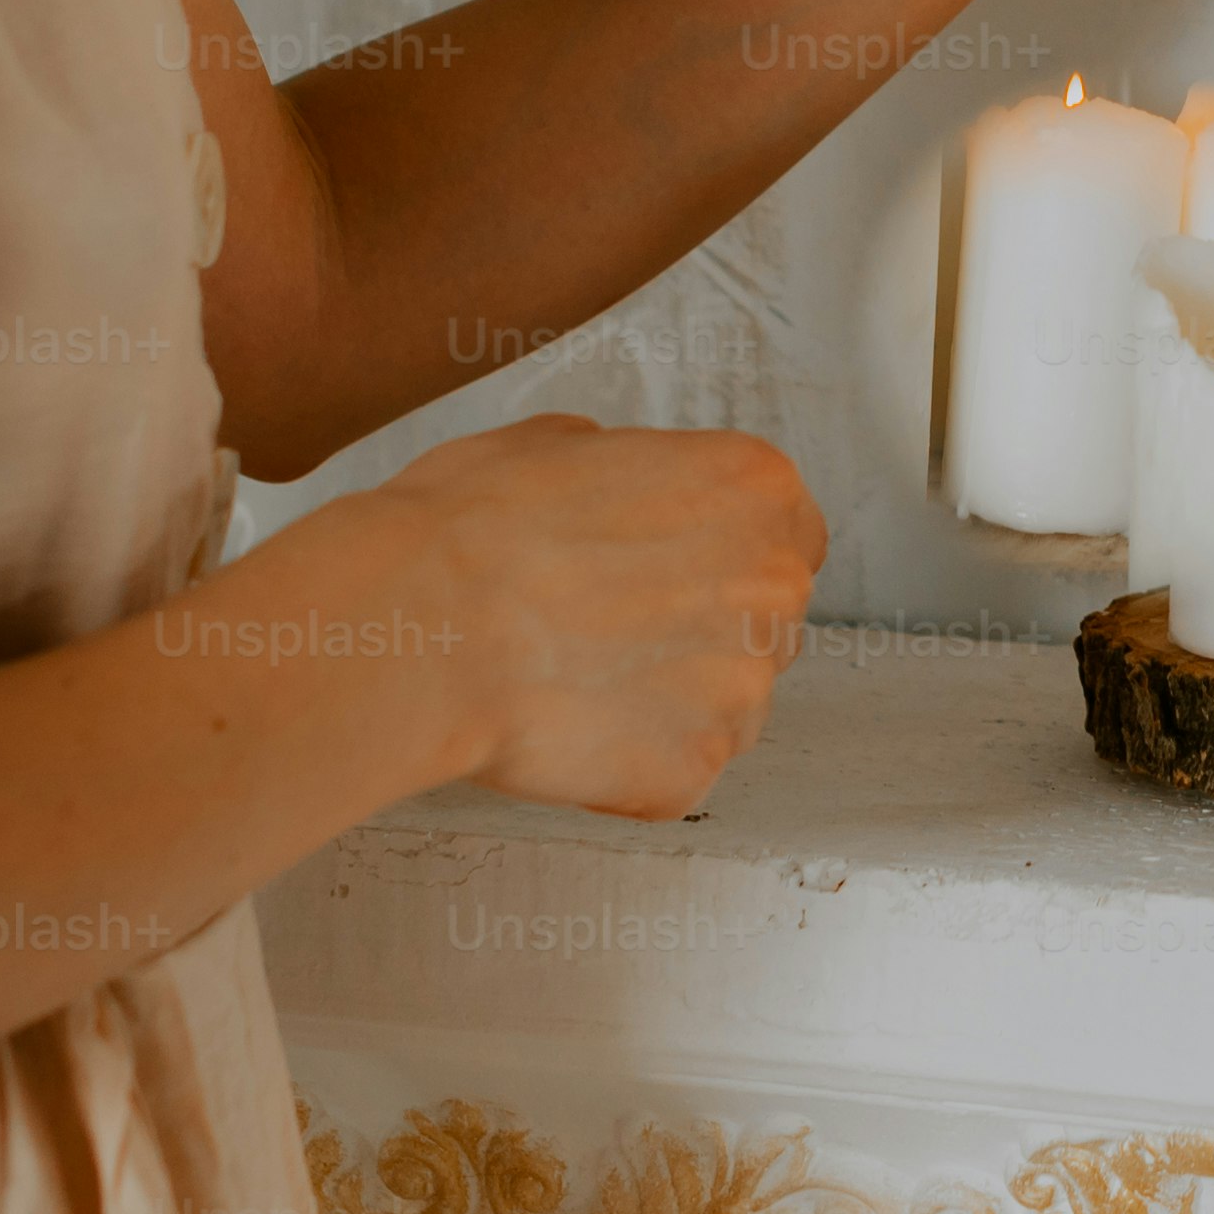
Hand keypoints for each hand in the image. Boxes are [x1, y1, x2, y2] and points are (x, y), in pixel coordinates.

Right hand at [382, 414, 828, 818]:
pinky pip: (673, 771)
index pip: (788, 531)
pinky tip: (560, 731)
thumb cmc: (473, 527)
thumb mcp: (555, 442)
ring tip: (573, 683)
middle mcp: (774, 585)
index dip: (724, 555)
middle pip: (762, 621)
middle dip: (696, 630)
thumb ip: (626, 465)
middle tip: (606, 631)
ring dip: (666, 700)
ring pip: (726, 703)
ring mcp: (744, 686)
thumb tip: (617, 480)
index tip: (675, 571)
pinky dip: (626, 763)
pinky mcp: (696, 769)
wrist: (424, 627)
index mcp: (756, 488)